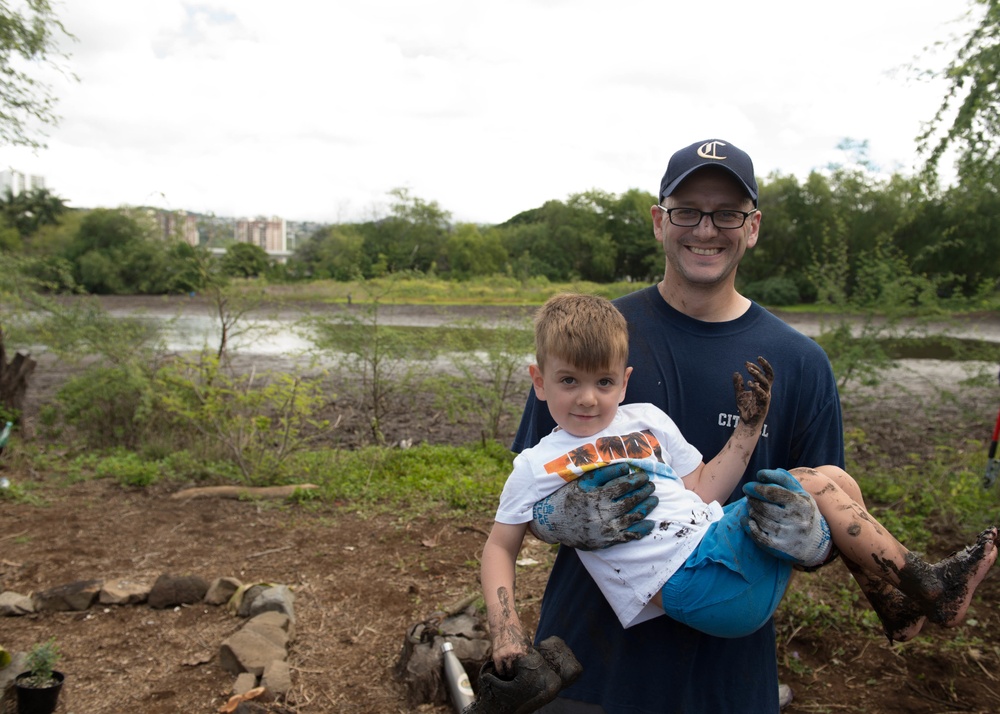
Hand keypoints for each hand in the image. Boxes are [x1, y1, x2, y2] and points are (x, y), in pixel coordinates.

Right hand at [529, 462, 658, 549]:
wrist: (553, 522)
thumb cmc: (569, 497)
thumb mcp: (582, 482)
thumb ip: (603, 473)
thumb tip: (625, 468)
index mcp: (596, 496)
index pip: (623, 486)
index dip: (636, 480)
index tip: (644, 476)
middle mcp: (602, 514)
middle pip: (631, 501)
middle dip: (644, 492)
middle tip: (652, 485)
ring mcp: (605, 529)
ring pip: (633, 517)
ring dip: (646, 508)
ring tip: (654, 500)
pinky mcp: (606, 541)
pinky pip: (628, 536)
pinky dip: (641, 529)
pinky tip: (650, 522)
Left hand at [733, 356, 772, 428]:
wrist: (746, 422)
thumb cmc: (745, 408)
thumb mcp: (739, 394)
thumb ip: (738, 384)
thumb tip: (737, 372)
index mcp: (762, 387)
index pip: (763, 374)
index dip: (757, 367)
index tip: (746, 362)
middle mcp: (765, 391)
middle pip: (769, 376)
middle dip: (764, 366)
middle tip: (754, 361)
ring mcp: (766, 397)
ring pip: (766, 383)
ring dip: (758, 375)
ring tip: (749, 370)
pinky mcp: (764, 404)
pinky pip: (763, 394)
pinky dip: (757, 388)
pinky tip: (749, 383)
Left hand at [742, 468, 831, 567]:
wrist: (815, 541)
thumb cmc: (802, 510)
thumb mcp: (800, 493)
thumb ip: (783, 479)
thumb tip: (761, 475)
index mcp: (801, 503)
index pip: (772, 493)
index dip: (756, 488)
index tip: (748, 487)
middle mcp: (797, 519)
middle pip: (765, 507)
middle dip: (752, 500)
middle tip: (748, 497)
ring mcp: (790, 534)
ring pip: (762, 521)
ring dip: (752, 512)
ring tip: (751, 508)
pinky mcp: (782, 547)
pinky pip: (761, 537)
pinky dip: (751, 528)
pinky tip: (748, 521)